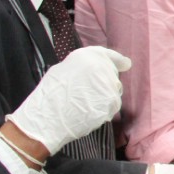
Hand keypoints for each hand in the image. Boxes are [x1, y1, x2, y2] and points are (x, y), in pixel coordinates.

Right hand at [6, 46, 131, 153]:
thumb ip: (82, 67)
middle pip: (112, 74)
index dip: (118, 60)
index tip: (126, 64)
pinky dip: (105, 108)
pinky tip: (90, 111)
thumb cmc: (49, 95)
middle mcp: (101, 67)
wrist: (47, 118)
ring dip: (105, 96)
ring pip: (114, 90)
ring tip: (86, 103)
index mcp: (87, 56)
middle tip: (89, 93)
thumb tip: (94, 68)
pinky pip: (113, 104)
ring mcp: (109, 85)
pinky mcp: (113, 102)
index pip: (110, 56)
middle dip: (105, 82)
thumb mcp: (61, 70)